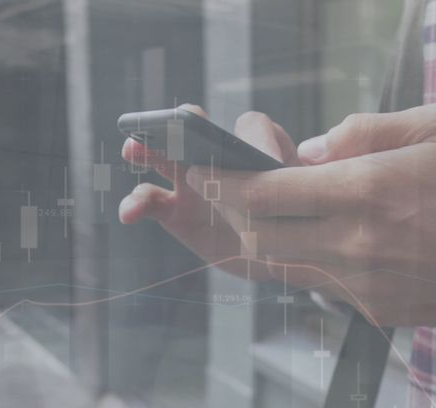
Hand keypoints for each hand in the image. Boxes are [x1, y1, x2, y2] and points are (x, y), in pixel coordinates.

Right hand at [119, 104, 299, 280]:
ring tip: (132, 150)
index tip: (262, 162)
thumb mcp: (306, 201)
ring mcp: (192, 183)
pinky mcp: (174, 213)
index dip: (254, 142)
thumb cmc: (295, 218)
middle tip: (167, 127)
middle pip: (192, 128)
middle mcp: (219, 157)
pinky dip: (136, 204)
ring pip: (163, 158)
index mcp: (255, 146)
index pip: (250, 127)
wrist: (278, 256)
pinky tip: (128, 213)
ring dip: (145, 149)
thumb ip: (295, 187)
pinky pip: (149, 202)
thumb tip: (278, 177)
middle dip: (178, 123)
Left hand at [184, 103, 435, 326]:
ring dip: (251, 240)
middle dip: (219, 216)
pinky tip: (311, 235)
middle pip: (255, 238)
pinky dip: (298, 259)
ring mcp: (364, 286)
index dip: (221, 183)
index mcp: (370, 191)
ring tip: (244, 212)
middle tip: (201, 192)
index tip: (196, 170)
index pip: (265, 193)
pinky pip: (316, 283)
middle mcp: (358, 245)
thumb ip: (363, 130)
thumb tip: (306, 151)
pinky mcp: (376, 312)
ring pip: (277, 267)